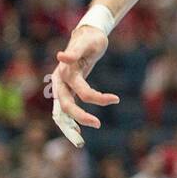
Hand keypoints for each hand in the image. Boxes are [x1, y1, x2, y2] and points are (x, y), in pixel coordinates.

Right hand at [50, 25, 118, 146]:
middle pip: (65, 105)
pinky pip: (66, 109)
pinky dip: (71, 121)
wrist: (86, 35)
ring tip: (79, 141)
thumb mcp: (87, 42)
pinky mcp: (67, 90)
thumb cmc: (90, 38)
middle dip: (80, 117)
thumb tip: (61, 56)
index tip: (116, 99)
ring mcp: (61, 87)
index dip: (96, 98)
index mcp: (65, 72)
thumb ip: (75, 50)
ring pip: (62, 111)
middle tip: (98, 124)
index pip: (80, 90)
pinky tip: (78, 132)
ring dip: (70, 126)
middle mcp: (60, 81)